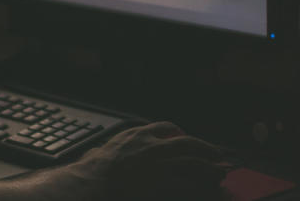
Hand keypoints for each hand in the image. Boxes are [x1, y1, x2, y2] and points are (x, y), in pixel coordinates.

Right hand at [69, 121, 230, 200]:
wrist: (95, 182)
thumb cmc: (94, 170)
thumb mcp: (102, 150)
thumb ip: (113, 148)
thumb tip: (101, 152)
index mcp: (138, 135)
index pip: (164, 127)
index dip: (178, 132)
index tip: (183, 136)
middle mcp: (153, 146)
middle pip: (187, 142)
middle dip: (204, 147)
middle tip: (215, 153)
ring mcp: (161, 164)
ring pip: (195, 161)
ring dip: (210, 166)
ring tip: (221, 170)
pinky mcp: (165, 183)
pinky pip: (191, 183)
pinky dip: (202, 185)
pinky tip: (209, 187)